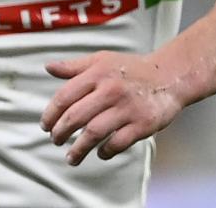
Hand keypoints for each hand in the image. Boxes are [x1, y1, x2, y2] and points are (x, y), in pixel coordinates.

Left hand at [41, 51, 182, 165]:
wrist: (170, 76)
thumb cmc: (131, 68)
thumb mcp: (101, 60)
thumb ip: (74, 66)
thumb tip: (48, 67)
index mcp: (97, 73)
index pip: (64, 96)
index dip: (51, 114)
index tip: (45, 126)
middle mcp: (110, 90)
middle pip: (76, 116)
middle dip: (61, 132)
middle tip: (55, 140)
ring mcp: (127, 108)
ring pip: (94, 132)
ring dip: (79, 148)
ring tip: (70, 157)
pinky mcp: (143, 124)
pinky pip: (118, 142)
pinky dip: (106, 151)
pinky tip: (99, 153)